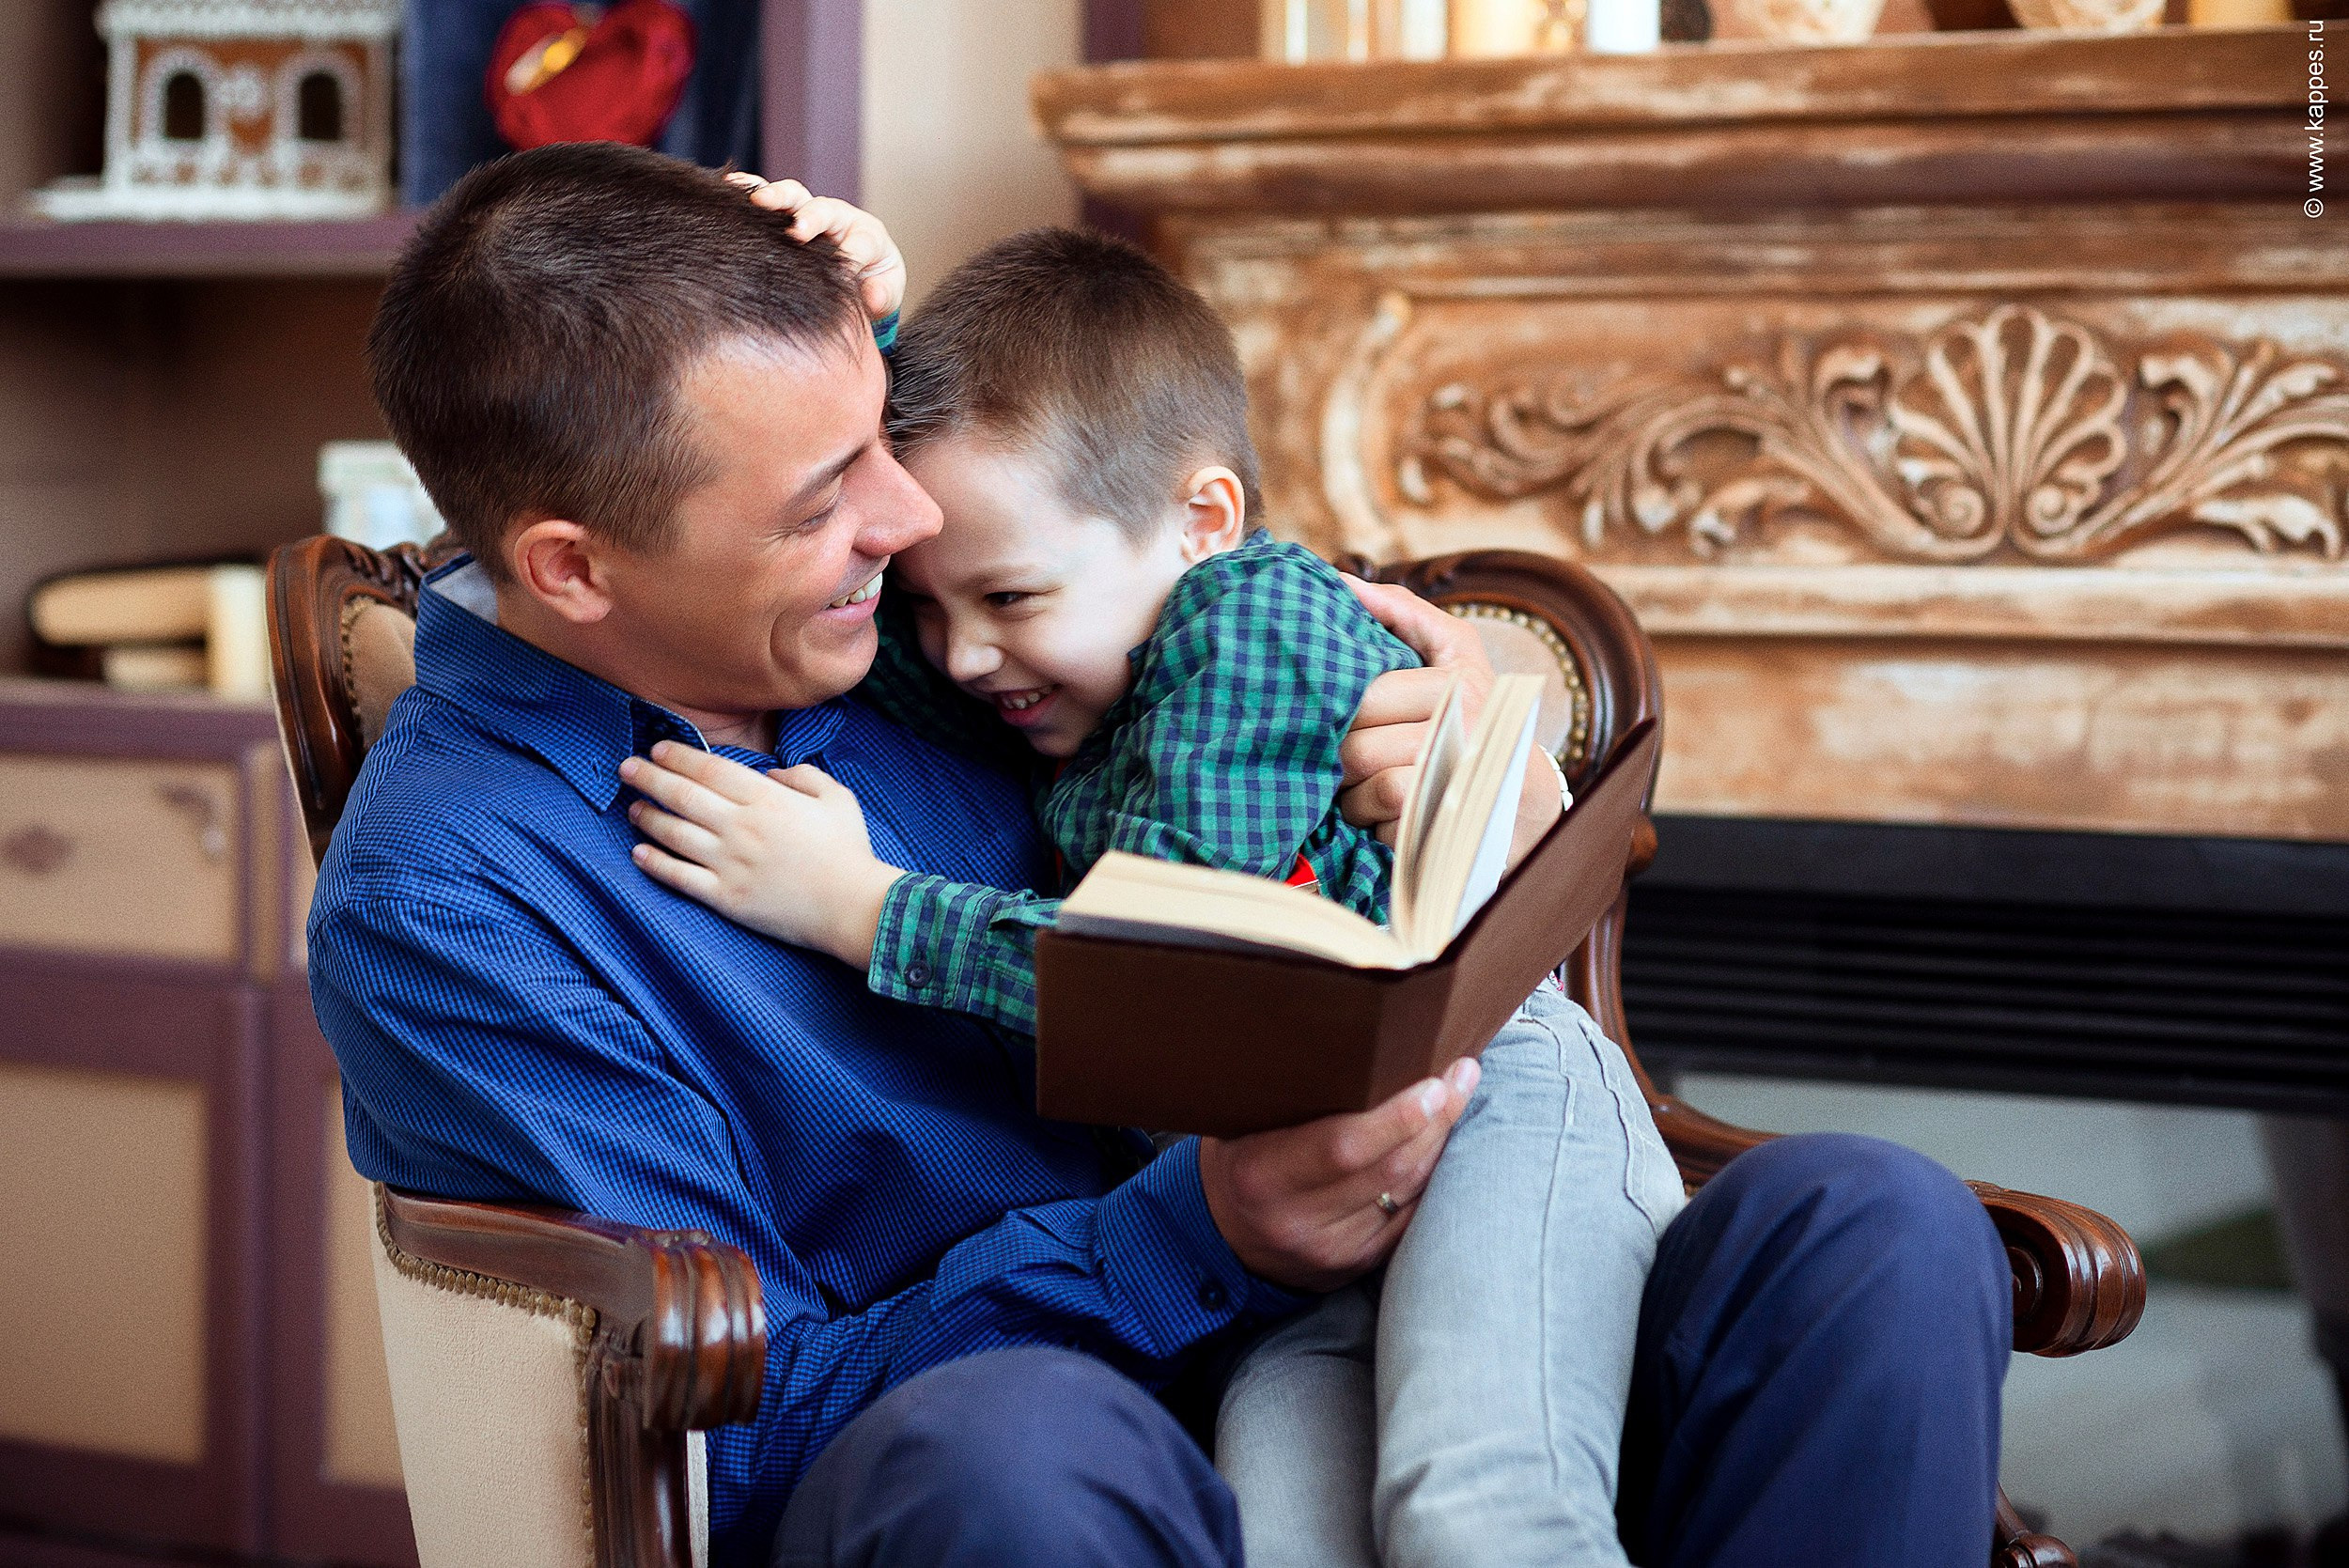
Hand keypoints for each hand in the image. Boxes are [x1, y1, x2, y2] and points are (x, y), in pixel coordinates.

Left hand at [619, 742, 902, 966]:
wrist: (853, 907)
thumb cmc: (849, 851)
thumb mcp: (837, 798)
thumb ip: (803, 776)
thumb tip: (771, 772)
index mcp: (767, 799)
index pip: (710, 770)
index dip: (678, 757)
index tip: (657, 749)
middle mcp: (741, 827)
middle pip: (682, 796)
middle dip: (648, 778)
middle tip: (627, 769)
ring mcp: (730, 863)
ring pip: (674, 834)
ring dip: (647, 818)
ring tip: (632, 809)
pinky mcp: (725, 897)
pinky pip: (679, 877)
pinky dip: (655, 863)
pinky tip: (638, 853)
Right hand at [725, 172, 906, 322]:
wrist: (857, 273)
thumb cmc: (872, 282)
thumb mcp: (885, 292)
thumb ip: (882, 294)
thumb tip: (873, 298)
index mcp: (865, 235)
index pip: (862, 242)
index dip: (853, 254)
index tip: (846, 272)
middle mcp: (835, 218)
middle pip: (822, 209)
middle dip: (810, 219)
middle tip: (798, 231)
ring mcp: (807, 213)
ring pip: (792, 197)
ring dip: (775, 197)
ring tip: (757, 200)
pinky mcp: (783, 216)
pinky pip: (765, 199)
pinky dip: (748, 190)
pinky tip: (729, 187)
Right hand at [1197, 1057, 1478, 1292]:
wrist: (1221, 1233)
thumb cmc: (1240, 1154)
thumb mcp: (1243, 1121)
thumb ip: (1291, 1093)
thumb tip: (1361, 1036)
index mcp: (1261, 1174)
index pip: (1342, 1147)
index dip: (1395, 1118)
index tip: (1433, 1082)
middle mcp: (1296, 1219)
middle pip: (1387, 1167)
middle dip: (1435, 1118)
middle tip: (1462, 1072)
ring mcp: (1330, 1248)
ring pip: (1406, 1191)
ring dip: (1441, 1141)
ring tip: (1460, 1092)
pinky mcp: (1356, 1265)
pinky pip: (1410, 1216)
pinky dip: (1432, 1175)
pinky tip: (1445, 1140)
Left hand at [1337, 573, 1562, 862]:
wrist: (1522, 800)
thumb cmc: (1474, 715)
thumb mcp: (1454, 653)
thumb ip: (1403, 612)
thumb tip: (1340, 581)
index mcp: (1458, 686)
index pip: (1365, 699)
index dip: (1340, 716)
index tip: (1342, 721)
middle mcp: (1466, 732)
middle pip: (1359, 749)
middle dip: (1342, 762)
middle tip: (1349, 762)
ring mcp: (1462, 785)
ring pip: (1372, 791)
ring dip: (1356, 800)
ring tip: (1367, 792)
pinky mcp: (1453, 831)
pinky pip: (1387, 829)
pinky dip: (1378, 830)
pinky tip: (1391, 821)